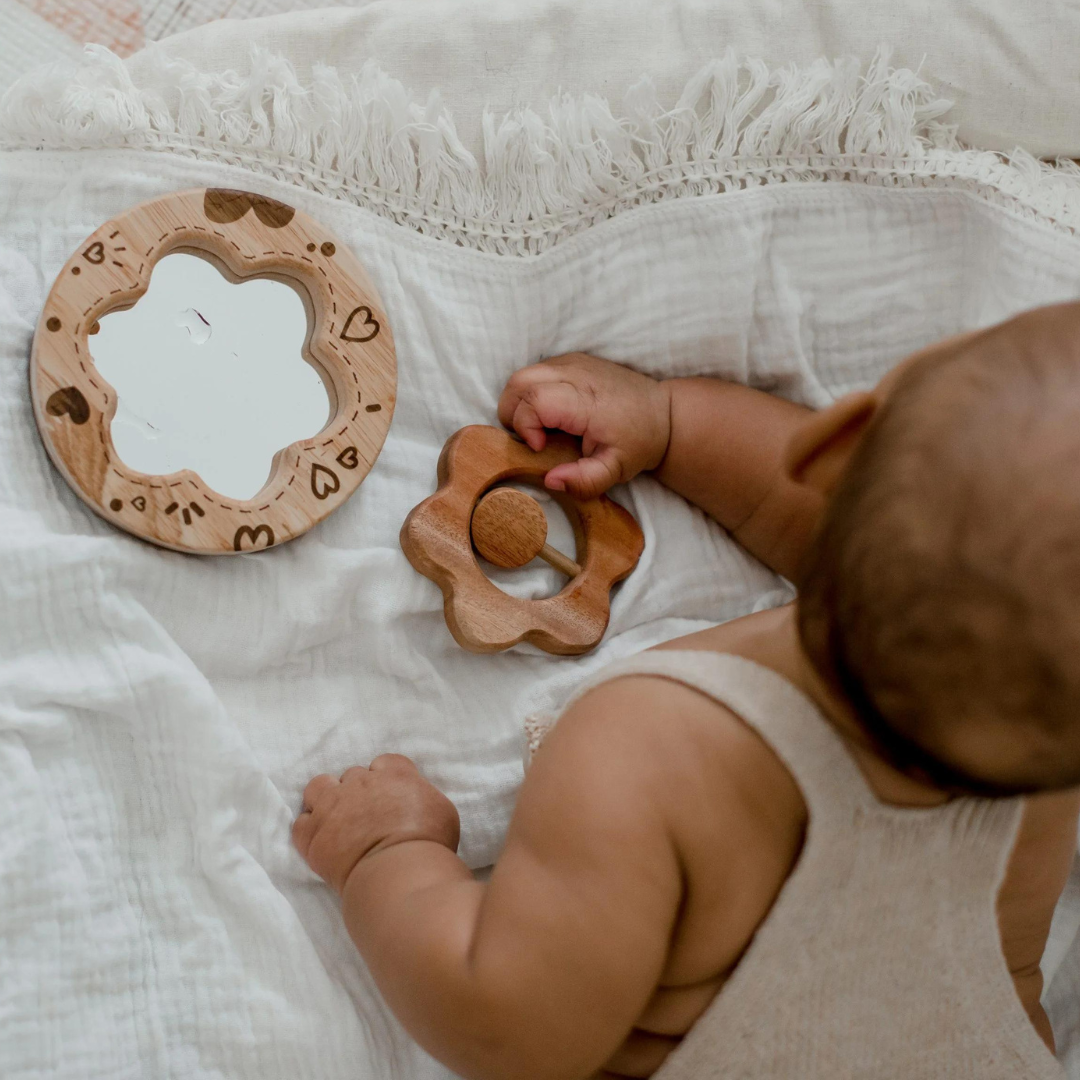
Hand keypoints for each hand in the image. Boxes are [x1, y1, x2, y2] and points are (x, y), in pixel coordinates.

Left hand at [292, 755, 459, 893]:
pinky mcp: (312, 834)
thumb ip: (422, 796)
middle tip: (366, 817)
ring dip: (324, 799)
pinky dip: (310, 831)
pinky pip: (301, 823)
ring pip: (318, 787)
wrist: (399, 872)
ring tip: (333, 820)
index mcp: (394, 773)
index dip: (384, 779)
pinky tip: (321, 843)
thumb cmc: (429, 844)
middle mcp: (360, 782)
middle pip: (352, 776)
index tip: (388, 797)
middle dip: (357, 792)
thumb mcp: (442, 810)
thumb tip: (414, 800)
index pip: (383, 763)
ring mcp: (332, 806)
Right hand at [498, 353, 670, 498]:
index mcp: (587, 400)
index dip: (526, 426)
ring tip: (541, 428)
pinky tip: (550, 414)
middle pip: (518, 383)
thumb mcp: (616, 470)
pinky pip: (534, 372)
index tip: (542, 447)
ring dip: (519, 404)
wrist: (662, 412)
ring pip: (522, 376)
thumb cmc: (638, 441)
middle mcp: (576, 373)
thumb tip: (551, 480)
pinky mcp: (571, 359)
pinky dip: (530, 394)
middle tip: (533, 438)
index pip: (534, 400)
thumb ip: (584, 481)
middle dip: (513, 414)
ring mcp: (572, 361)